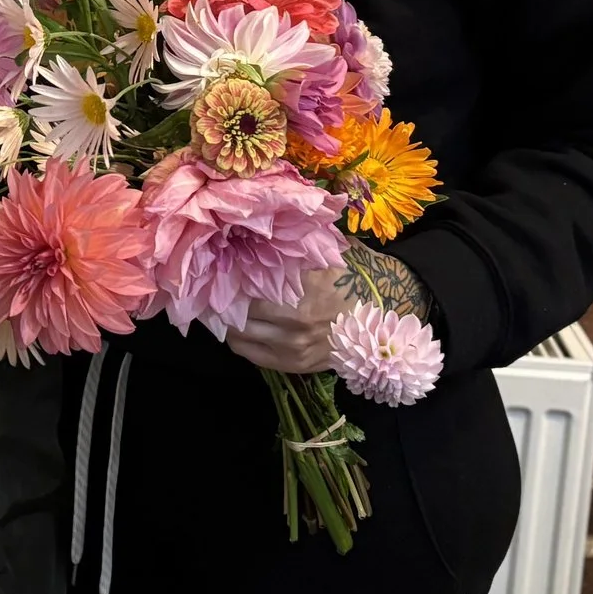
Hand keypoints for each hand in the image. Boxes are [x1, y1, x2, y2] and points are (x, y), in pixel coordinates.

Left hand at [226, 244, 429, 374]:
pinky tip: (236, 327)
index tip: (214, 266)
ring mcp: (294, 346)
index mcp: (302, 286)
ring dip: (224, 321)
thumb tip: (254, 228)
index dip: (227, 275)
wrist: (383, 314)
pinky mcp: (295, 365)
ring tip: (215, 307)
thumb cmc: (351, 275)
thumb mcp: (326, 252)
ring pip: (238, 335)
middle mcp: (295, 319)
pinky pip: (250, 354)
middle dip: (220, 299)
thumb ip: (293, 245)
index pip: (246, 282)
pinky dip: (238, 340)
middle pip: (237, 310)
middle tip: (209, 287)